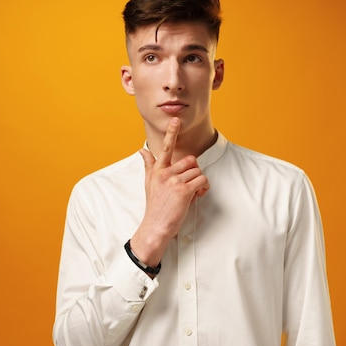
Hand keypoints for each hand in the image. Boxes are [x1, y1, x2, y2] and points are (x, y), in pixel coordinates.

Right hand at [130, 118, 209, 266]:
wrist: (155, 226)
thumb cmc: (154, 206)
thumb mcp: (149, 183)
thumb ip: (148, 164)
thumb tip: (141, 150)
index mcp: (157, 170)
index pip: (165, 148)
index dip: (171, 133)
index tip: (175, 120)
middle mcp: (165, 173)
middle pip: (190, 160)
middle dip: (193, 172)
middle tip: (188, 184)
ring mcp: (174, 181)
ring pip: (197, 171)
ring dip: (199, 182)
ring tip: (191, 193)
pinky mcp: (183, 190)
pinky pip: (201, 180)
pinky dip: (203, 188)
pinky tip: (196, 196)